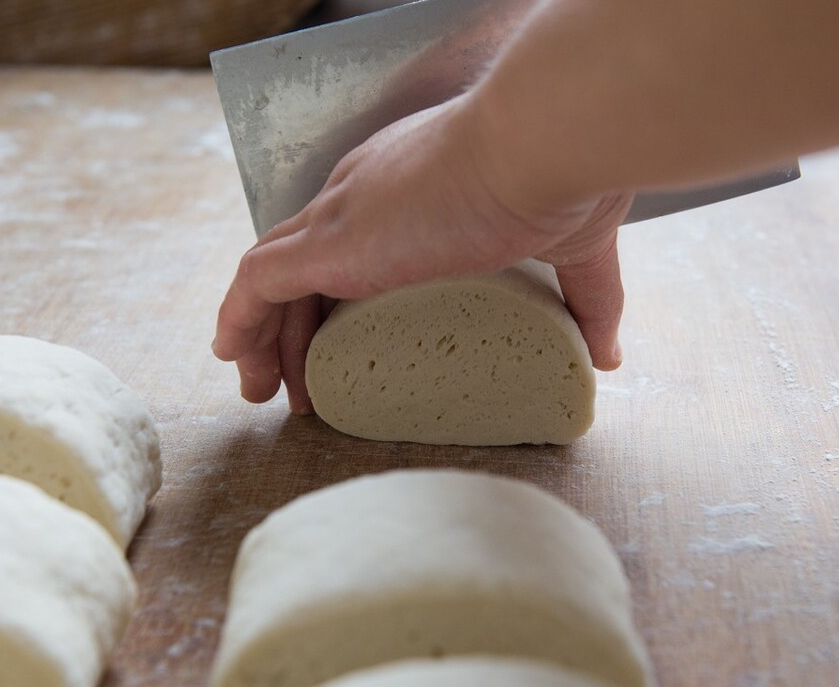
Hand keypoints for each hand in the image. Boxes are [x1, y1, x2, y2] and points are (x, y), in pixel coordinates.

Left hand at [212, 94, 631, 413]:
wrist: (544, 140)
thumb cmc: (561, 174)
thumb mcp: (570, 243)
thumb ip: (585, 299)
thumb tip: (606, 357)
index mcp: (406, 191)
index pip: (348, 250)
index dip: (336, 304)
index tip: (342, 354)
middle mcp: (360, 196)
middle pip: (303, 270)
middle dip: (293, 331)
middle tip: (299, 390)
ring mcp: (341, 215)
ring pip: (272, 280)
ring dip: (264, 338)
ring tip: (267, 393)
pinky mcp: (331, 241)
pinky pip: (257, 283)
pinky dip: (240, 320)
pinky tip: (233, 357)